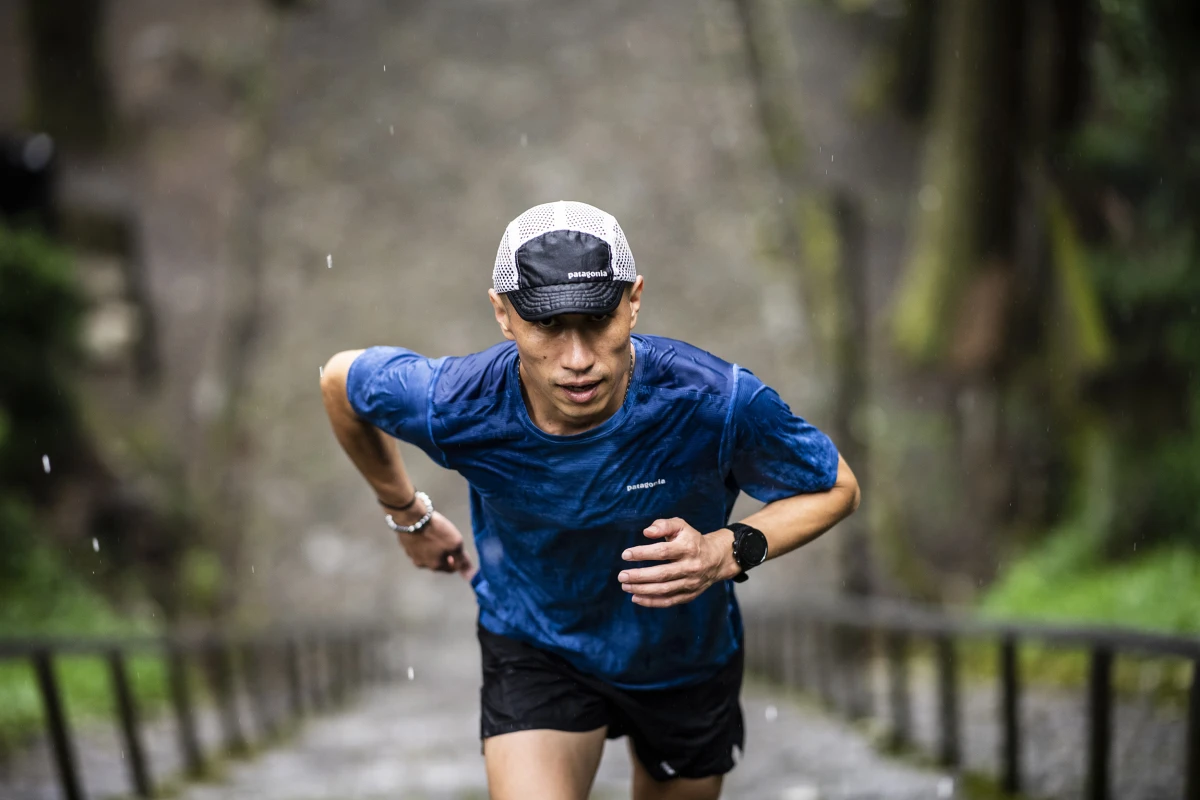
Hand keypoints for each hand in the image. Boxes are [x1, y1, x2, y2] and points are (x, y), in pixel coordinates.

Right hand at [390, 508, 474, 580]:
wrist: (411, 517)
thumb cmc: (436, 531)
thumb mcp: (455, 544)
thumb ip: (462, 560)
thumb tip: (470, 576)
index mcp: (434, 566)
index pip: (451, 569)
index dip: (458, 560)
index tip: (460, 549)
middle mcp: (421, 563)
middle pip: (438, 561)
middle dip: (445, 554)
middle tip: (449, 541)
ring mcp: (410, 554)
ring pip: (426, 554)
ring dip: (433, 548)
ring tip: (438, 535)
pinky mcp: (404, 543)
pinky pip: (418, 545)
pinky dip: (424, 541)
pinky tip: (427, 532)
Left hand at [617, 517, 737, 607]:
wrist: (716, 559)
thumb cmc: (691, 540)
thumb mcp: (681, 526)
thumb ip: (664, 525)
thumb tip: (647, 531)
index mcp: (688, 548)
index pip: (662, 552)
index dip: (642, 553)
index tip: (625, 555)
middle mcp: (690, 567)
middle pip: (662, 574)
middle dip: (639, 576)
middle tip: (621, 575)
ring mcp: (690, 583)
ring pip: (664, 589)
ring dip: (642, 589)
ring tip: (625, 586)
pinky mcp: (689, 595)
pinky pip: (669, 601)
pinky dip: (651, 602)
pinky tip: (636, 597)